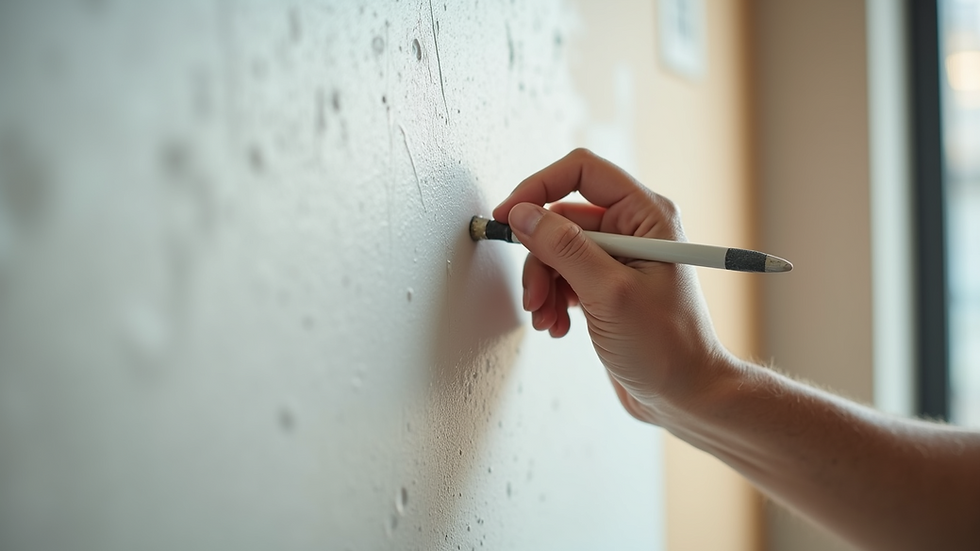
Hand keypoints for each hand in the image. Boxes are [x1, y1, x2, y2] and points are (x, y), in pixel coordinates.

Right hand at [493, 149, 734, 422]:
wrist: (685, 396)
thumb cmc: (667, 348)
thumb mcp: (609, 293)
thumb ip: (563, 248)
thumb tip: (524, 214)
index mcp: (646, 215)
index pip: (581, 171)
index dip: (539, 187)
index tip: (508, 216)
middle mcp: (633, 229)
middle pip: (561, 217)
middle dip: (540, 257)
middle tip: (534, 297)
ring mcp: (619, 258)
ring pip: (556, 249)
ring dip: (543, 285)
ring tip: (548, 319)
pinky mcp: (606, 285)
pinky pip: (563, 276)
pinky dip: (553, 299)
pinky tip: (559, 326)